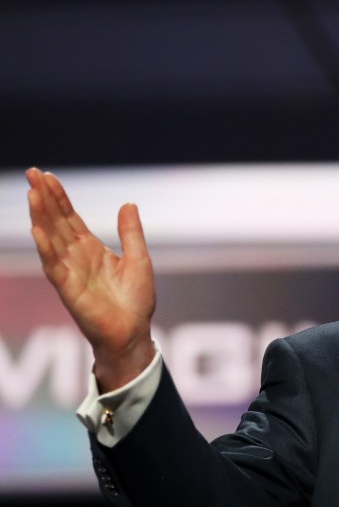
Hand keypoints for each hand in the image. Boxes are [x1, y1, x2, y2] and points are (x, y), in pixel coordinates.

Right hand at [26, 168, 156, 391]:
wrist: (133, 333)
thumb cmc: (135, 300)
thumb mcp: (138, 259)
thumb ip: (130, 232)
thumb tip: (128, 203)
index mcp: (91, 249)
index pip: (69, 218)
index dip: (59, 197)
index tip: (46, 175)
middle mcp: (76, 258)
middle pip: (56, 222)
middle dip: (44, 199)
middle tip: (32, 174)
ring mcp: (70, 272)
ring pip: (51, 239)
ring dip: (41, 217)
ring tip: (32, 194)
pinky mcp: (69, 289)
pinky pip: (54, 266)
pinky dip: (46, 248)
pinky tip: (37, 230)